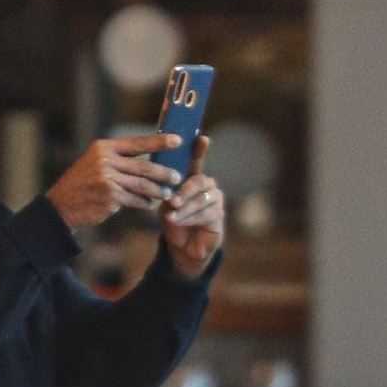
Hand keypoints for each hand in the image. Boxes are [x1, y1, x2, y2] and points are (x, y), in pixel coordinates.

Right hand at [46, 134, 184, 230]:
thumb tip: (150, 158)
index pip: (137, 143)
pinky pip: (135, 200)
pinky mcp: (110, 197)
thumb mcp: (96, 161)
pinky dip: (144, 203)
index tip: (178, 140)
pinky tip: (149, 205)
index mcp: (104, 147)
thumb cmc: (83, 183)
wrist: (62, 204)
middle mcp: (106, 160)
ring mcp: (108, 179)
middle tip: (178, 177)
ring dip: (158, 191)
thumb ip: (119, 158)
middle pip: (144, 166)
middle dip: (164, 172)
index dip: (159, 141)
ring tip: (168, 194)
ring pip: (143, 185)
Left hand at [159, 134, 224, 278]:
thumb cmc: (174, 222)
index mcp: (194, 179)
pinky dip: (190, 217)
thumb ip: (169, 191)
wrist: (182, 248)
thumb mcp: (166, 204)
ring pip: (201, 199)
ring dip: (184, 208)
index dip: (200, 150)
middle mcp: (208, 186)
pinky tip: (178, 222)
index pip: (197, 161)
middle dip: (184, 191)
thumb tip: (167, 183)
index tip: (202, 138)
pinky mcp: (219, 216)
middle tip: (172, 201)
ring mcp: (216, 200)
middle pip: (199, 181)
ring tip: (171, 216)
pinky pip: (205, 213)